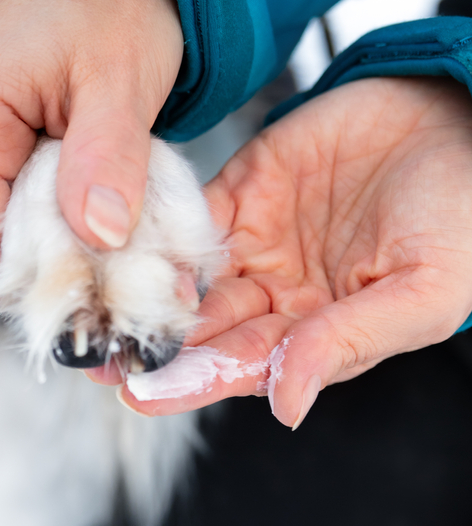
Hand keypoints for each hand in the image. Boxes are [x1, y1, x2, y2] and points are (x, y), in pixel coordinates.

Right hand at [0, 0, 182, 278]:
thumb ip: (109, 160)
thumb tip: (99, 238)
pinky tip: (87, 193)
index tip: (105, 279)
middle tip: (122, 243)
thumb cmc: (114, 6)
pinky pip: (1, 205)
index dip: (40, 274)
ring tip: (108, 205)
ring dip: (55, 236)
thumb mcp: (124, 79)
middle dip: (54, 257)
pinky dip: (48, 214)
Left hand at [114, 77, 471, 425]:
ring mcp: (260, 243)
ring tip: (90, 310)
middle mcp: (282, 296)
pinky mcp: (245, 187)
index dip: (194, 381)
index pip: (247, 366)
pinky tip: (118, 245)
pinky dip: (157, 231)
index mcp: (321, 332)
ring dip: (143, 296)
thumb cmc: (462, 218)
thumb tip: (285, 406)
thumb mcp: (421, 293)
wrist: (464, 120)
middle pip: (204, 332)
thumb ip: (347, 344)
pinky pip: (192, 216)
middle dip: (152, 347)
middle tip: (94, 358)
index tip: (141, 393)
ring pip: (189, 280)